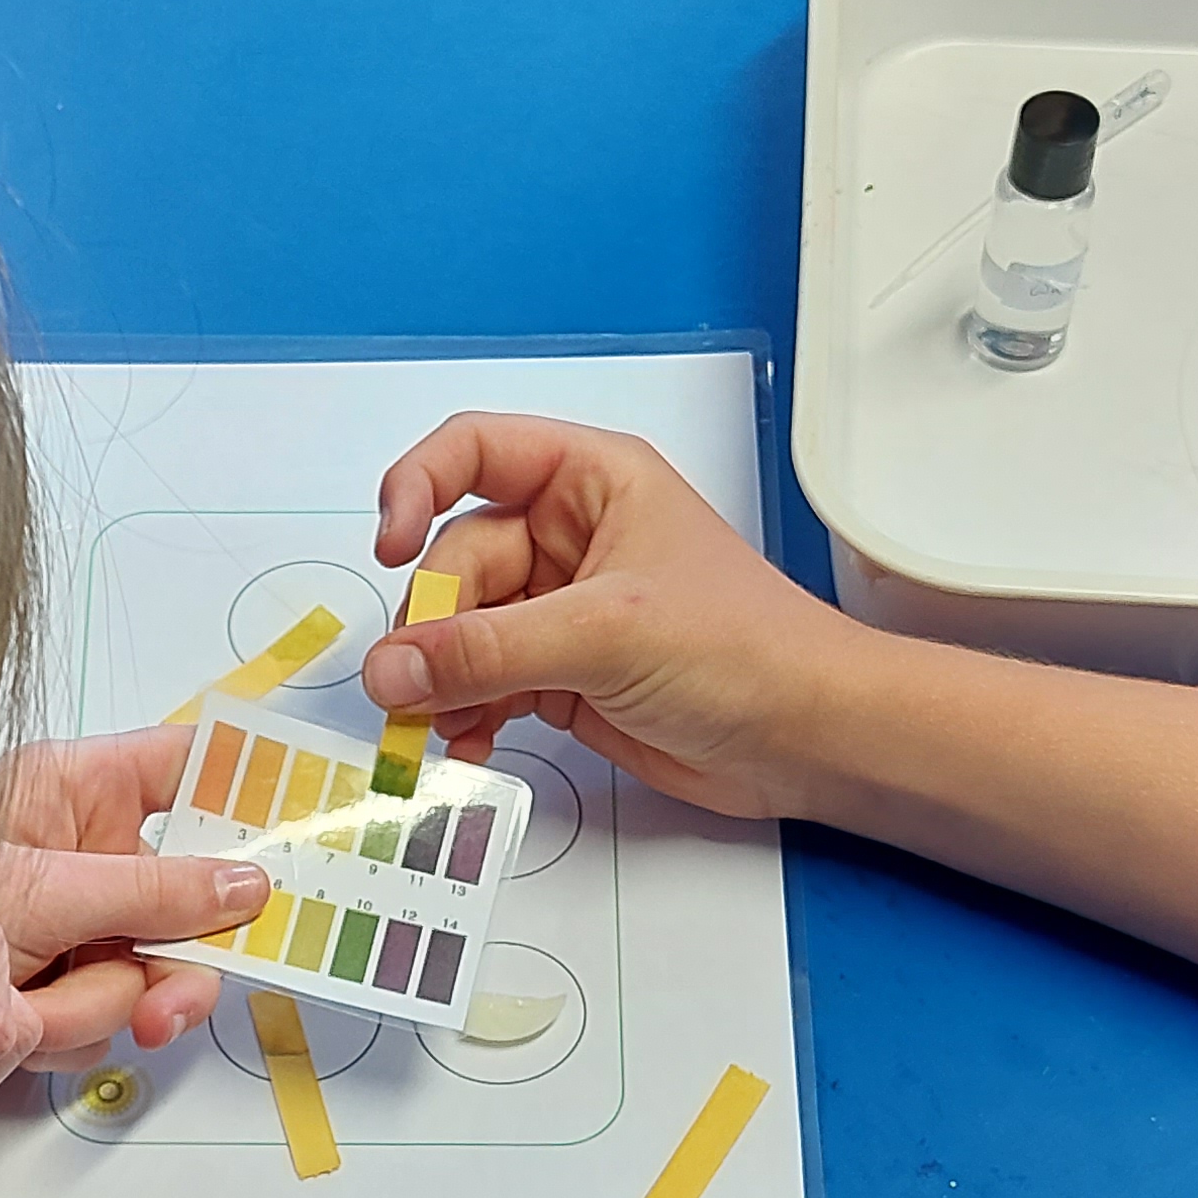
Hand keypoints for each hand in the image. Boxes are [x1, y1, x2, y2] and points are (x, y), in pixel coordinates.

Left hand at [0, 727, 261, 1058]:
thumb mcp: (39, 892)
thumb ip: (149, 891)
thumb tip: (244, 886)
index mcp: (74, 789)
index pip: (186, 765)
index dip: (248, 790)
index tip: (304, 824)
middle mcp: (81, 851)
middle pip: (186, 896)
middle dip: (174, 962)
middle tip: (165, 1003)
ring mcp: (72, 921)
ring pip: (147, 971)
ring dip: (99, 1005)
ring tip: (37, 1010)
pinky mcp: (53, 981)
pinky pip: (104, 1015)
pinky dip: (66, 1032)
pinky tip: (19, 1023)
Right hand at [358, 412, 872, 822]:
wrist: (808, 739)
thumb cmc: (748, 651)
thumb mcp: (607, 635)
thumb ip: (488, 651)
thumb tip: (392, 666)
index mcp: (590, 481)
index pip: (471, 452)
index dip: (416, 487)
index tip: (390, 547)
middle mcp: (570, 535)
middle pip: (455, 559)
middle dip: (433, 623)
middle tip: (418, 683)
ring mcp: (563, 608)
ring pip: (462, 629)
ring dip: (442, 679)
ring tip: (442, 725)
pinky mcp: (563, 675)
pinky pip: (483, 683)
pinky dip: (465, 713)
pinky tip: (470, 744)